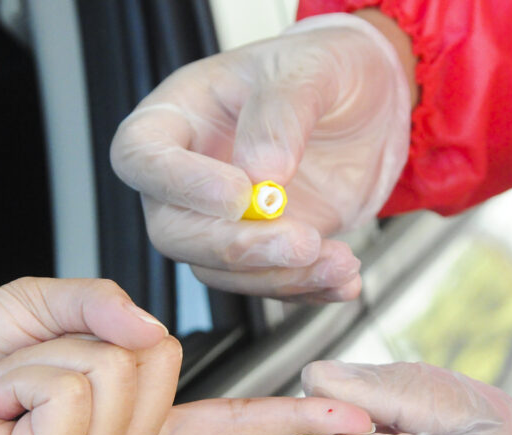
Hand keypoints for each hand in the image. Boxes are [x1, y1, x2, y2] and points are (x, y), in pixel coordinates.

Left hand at [0, 278, 373, 434]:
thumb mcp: (37, 307)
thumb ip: (102, 303)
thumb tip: (151, 328)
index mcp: (129, 427)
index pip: (224, 425)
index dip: (287, 415)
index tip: (351, 412)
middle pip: (158, 356)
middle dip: (75, 336)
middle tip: (23, 372)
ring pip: (112, 369)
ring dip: (38, 358)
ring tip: (2, 394)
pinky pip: (70, 390)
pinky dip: (19, 377)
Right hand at [110, 13, 410, 302]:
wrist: (370, 105)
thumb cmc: (324, 70)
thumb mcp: (312, 68)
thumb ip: (282, 112)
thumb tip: (261, 172)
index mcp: (178, 116)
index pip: (140, 156)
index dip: (179, 184)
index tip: (238, 194)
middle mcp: (187, 175)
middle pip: (172, 231)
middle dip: (237, 247)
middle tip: (301, 242)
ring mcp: (220, 220)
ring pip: (218, 269)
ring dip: (279, 276)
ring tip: (341, 263)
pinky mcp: (260, 250)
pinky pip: (265, 283)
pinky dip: (307, 288)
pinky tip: (345, 280)